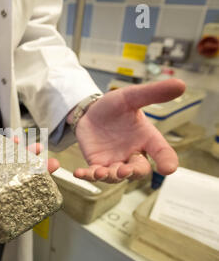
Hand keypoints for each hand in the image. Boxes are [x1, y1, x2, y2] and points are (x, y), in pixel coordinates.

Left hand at [68, 79, 185, 182]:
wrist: (91, 111)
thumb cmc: (115, 106)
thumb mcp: (131, 97)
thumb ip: (153, 93)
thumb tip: (181, 83)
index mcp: (146, 139)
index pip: (162, 152)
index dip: (167, 161)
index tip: (168, 169)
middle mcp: (132, 154)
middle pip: (138, 170)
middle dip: (133, 173)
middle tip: (125, 171)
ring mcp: (114, 162)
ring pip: (115, 176)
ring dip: (109, 176)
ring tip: (100, 172)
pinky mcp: (97, 164)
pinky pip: (93, 174)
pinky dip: (87, 176)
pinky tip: (79, 173)